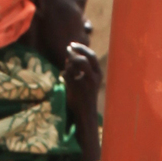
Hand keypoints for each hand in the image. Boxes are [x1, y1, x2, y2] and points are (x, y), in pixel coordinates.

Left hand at [63, 42, 101, 160]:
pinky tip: (64, 80)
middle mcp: (94, 78)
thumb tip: (69, 53)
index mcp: (99, 74)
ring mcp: (85, 83)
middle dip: (73, 53)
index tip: (72, 45)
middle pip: (82, 59)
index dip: (81, 48)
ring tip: (67, 74)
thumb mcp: (85, 80)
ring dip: (67, 67)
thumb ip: (79, 67)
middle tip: (67, 49)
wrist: (85, 115)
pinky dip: (63, 75)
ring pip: (72, 66)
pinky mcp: (76, 88)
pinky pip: (66, 75)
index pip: (91, 56)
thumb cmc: (84, 98)